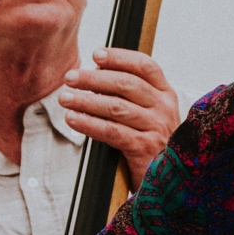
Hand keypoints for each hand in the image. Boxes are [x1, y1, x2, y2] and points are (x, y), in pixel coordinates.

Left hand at [59, 48, 180, 186]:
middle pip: (127, 84)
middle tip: (70, 78)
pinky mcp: (145, 149)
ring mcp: (157, 128)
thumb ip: (130, 94)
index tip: (96, 55)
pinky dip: (89, 124)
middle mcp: (164, 108)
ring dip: (86, 100)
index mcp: (165, 94)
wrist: (168, 179)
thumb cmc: (151, 142)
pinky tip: (73, 120)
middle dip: (94, 79)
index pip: (145, 66)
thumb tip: (96, 72)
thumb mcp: (149, 113)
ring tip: (65, 98)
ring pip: (116, 107)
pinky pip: (112, 132)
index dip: (120, 57)